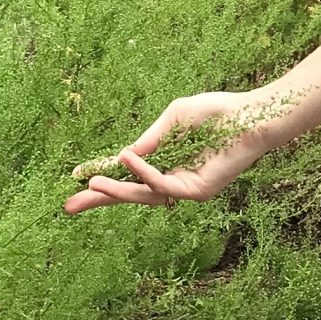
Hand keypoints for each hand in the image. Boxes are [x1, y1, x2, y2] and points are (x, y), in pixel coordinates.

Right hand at [63, 88, 286, 213]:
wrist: (251, 115)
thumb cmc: (217, 113)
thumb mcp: (173, 120)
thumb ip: (150, 139)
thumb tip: (122, 156)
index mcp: (167, 164)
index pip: (130, 178)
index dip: (104, 181)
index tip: (76, 180)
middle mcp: (174, 180)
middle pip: (132, 195)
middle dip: (100, 201)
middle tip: (70, 206)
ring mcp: (186, 188)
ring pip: (144, 196)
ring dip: (117, 191)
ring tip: (91, 186)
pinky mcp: (199, 191)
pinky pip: (163, 185)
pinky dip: (144, 173)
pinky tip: (127, 160)